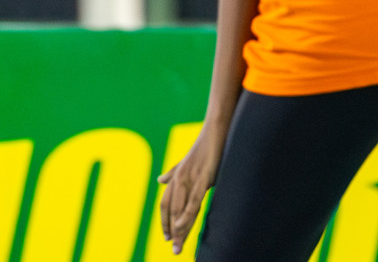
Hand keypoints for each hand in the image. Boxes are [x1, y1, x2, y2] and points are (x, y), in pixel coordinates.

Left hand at [158, 129, 223, 254]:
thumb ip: (173, 171)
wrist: (217, 128)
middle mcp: (179, 178)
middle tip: (174, 249)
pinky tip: (182, 227)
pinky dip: (186, 214)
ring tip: (178, 245)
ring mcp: (190, 178)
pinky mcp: (203, 177)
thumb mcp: (188, 160)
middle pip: (170, 210)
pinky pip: (193, 200)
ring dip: (178, 229)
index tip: (168, 237)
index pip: (165, 204)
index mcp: (176, 176)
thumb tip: (159, 180)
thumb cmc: (206, 144)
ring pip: (179, 208)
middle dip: (172, 231)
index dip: (164, 221)